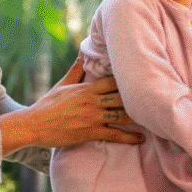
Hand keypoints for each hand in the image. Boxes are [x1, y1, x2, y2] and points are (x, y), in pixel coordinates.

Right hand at [0, 54, 142, 153]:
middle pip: (122, 96)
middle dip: (138, 97)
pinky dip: (129, 137)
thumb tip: (83, 52)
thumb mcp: (63, 84)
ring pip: (122, 114)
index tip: (143, 77)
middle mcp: (93, 101)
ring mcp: (93, 117)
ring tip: (154, 117)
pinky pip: (114, 134)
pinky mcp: (91, 132)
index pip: (113, 80)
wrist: (35, 124)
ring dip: (139, 116)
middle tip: (157, 97)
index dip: (129, 78)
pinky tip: (140, 139)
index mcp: (87, 88)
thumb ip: (76, 70)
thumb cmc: (48, 104)